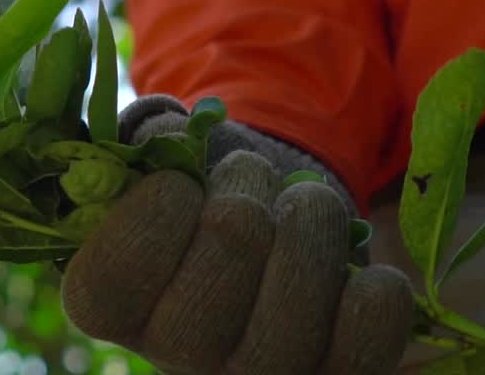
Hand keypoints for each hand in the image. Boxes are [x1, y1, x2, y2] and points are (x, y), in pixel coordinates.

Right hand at [59, 96, 415, 374]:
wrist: (267, 237)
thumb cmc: (198, 194)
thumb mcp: (155, 159)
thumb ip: (146, 138)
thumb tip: (169, 131)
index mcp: (109, 305)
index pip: (115, 275)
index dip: (156, 210)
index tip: (180, 183)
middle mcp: (174, 357)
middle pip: (221, 267)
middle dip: (245, 193)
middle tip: (247, 177)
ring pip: (296, 307)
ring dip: (311, 222)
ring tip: (304, 203)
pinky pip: (367, 336)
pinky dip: (375, 292)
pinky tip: (355, 272)